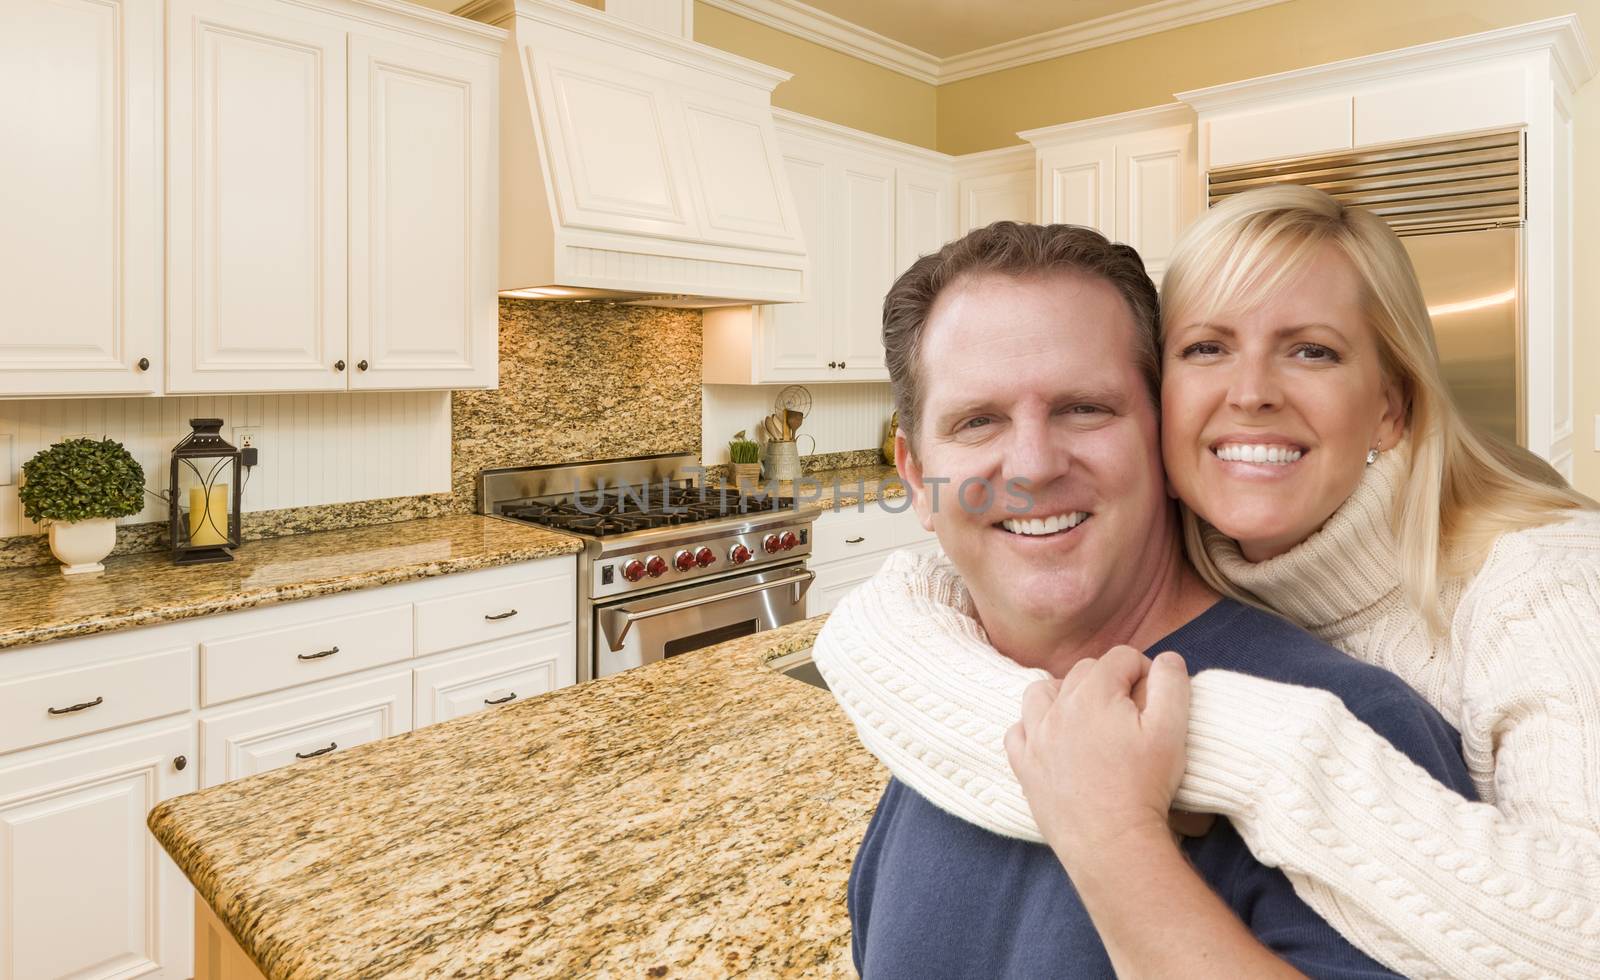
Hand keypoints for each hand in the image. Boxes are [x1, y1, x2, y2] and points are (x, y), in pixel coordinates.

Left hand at [1003, 646, 1190, 874]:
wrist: (1112, 843)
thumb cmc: (1146, 786)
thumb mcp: (1172, 731)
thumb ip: (1172, 684)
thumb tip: (1167, 659)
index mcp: (1094, 694)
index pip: (1120, 657)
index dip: (1143, 669)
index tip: (1155, 695)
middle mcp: (1057, 709)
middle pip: (1083, 672)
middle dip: (1108, 681)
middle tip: (1130, 711)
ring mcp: (1035, 738)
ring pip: (1041, 693)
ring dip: (1063, 695)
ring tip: (1087, 716)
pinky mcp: (1024, 767)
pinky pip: (1017, 732)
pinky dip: (1032, 728)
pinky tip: (1052, 740)